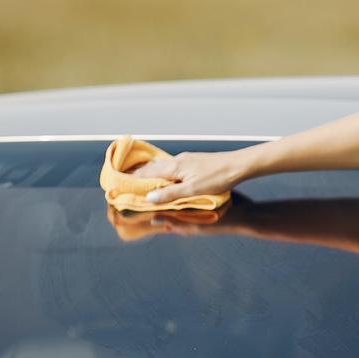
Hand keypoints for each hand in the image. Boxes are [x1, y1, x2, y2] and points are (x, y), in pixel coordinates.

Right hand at [127, 150, 247, 202]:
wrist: (238, 165)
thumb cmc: (217, 178)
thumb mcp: (192, 190)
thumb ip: (170, 194)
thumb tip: (148, 198)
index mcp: (174, 167)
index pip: (147, 173)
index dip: (133, 179)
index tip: (119, 183)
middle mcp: (177, 160)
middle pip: (153, 168)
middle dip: (139, 175)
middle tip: (126, 182)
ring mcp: (186, 159)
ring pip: (163, 166)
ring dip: (151, 173)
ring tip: (141, 180)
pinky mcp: (194, 161)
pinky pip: (172, 166)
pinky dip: (164, 172)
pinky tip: (166, 176)